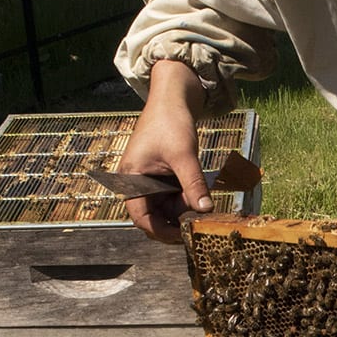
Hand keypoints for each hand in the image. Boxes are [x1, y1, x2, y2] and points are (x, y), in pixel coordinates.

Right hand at [119, 60, 211, 243]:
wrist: (173, 100)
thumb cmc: (171, 123)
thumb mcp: (184, 156)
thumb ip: (194, 184)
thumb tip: (206, 211)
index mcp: (131, 180)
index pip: (141, 218)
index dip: (161, 231)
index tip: (183, 236)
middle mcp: (137, 184)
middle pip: (156, 216)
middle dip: (177, 220)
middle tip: (199, 222)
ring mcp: (150, 182)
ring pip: (168, 208)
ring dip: (185, 208)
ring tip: (202, 198)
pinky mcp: (163, 178)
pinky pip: (175, 198)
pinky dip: (188, 198)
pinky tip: (201, 192)